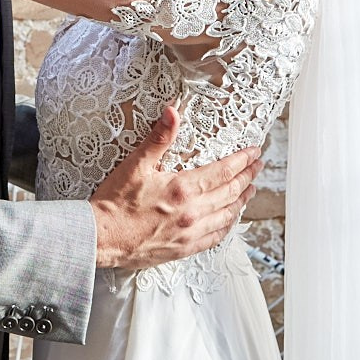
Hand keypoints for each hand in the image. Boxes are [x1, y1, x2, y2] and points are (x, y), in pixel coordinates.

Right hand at [87, 106, 261, 269]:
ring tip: (250, 190)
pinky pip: (216, 237)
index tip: (254, 152)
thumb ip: (159, 138)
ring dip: (242, 200)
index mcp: (183, 189)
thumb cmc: (115, 202)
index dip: (242, 160)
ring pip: (228, 215)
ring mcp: (190, 233)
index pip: (224, 172)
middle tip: (258, 166)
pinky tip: (230, 219)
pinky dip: (228, 225)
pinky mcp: (184, 248)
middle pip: (231, 192)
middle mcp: (192, 212)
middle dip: (248, 177)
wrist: (101, 238)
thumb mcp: (135, 164)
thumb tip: (173, 111)